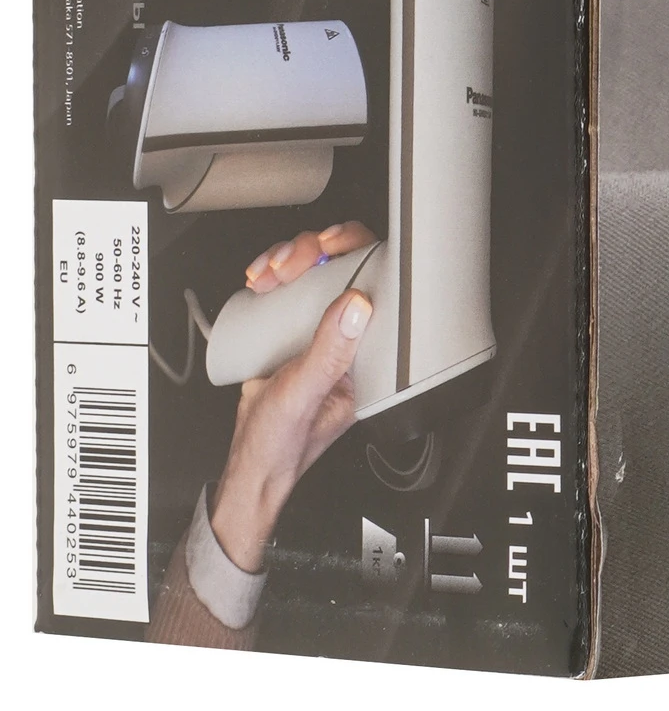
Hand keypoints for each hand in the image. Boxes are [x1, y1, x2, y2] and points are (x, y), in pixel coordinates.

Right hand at [209, 223, 378, 572]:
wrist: (247, 464)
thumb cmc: (284, 443)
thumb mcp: (305, 394)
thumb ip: (330, 353)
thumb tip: (359, 304)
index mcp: (369, 351)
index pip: (378, 284)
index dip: (358, 252)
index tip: (329, 246)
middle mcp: (349, 337)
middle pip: (343, 267)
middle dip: (310, 252)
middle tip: (285, 265)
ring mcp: (318, 329)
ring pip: (312, 271)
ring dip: (285, 259)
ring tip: (266, 276)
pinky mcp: (289, 329)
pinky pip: (287, 287)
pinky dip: (271, 272)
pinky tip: (258, 279)